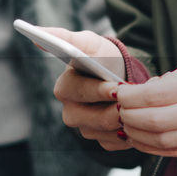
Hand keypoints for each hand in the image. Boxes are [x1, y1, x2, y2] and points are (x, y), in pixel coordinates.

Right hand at [48, 28, 127, 150]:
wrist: (122, 74)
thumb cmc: (103, 56)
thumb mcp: (89, 43)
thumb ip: (64, 38)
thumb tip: (37, 34)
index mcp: (64, 88)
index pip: (78, 92)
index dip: (98, 91)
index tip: (117, 87)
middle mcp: (70, 112)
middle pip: (94, 118)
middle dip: (116, 108)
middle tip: (135, 99)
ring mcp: (85, 128)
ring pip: (106, 131)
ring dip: (126, 119)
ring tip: (139, 106)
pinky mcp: (101, 140)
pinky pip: (116, 141)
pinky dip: (129, 130)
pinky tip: (137, 117)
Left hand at [113, 62, 176, 158]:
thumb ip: (168, 81)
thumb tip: (134, 94)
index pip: (157, 94)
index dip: (131, 97)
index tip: (118, 94)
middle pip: (158, 121)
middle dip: (130, 117)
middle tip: (118, 111)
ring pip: (164, 141)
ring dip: (138, 135)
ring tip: (127, 126)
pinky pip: (176, 153)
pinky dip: (151, 148)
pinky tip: (141, 139)